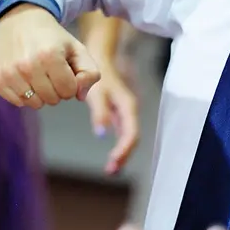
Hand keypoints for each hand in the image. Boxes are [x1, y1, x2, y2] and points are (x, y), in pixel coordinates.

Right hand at [0, 4, 100, 108]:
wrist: (20, 20)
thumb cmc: (52, 38)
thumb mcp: (77, 49)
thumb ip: (89, 73)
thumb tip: (79, 96)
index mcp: (50, 56)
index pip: (69, 91)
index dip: (70, 82)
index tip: (64, 69)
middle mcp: (27, 65)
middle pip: (52, 99)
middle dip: (56, 89)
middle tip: (50, 71)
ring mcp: (9, 73)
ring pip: (34, 103)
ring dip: (40, 93)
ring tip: (37, 74)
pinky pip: (17, 102)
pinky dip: (23, 95)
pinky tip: (24, 78)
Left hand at [85, 56, 138, 173]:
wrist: (98, 58)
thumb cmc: (97, 75)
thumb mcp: (98, 93)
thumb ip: (100, 113)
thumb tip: (101, 134)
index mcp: (128, 106)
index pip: (131, 134)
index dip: (124, 150)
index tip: (114, 162)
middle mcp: (130, 111)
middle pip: (132, 138)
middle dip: (124, 155)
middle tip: (111, 171)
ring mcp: (126, 112)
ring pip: (128, 137)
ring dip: (122, 153)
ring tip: (111, 168)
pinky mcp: (119, 113)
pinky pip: (123, 133)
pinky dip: (119, 146)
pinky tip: (112, 156)